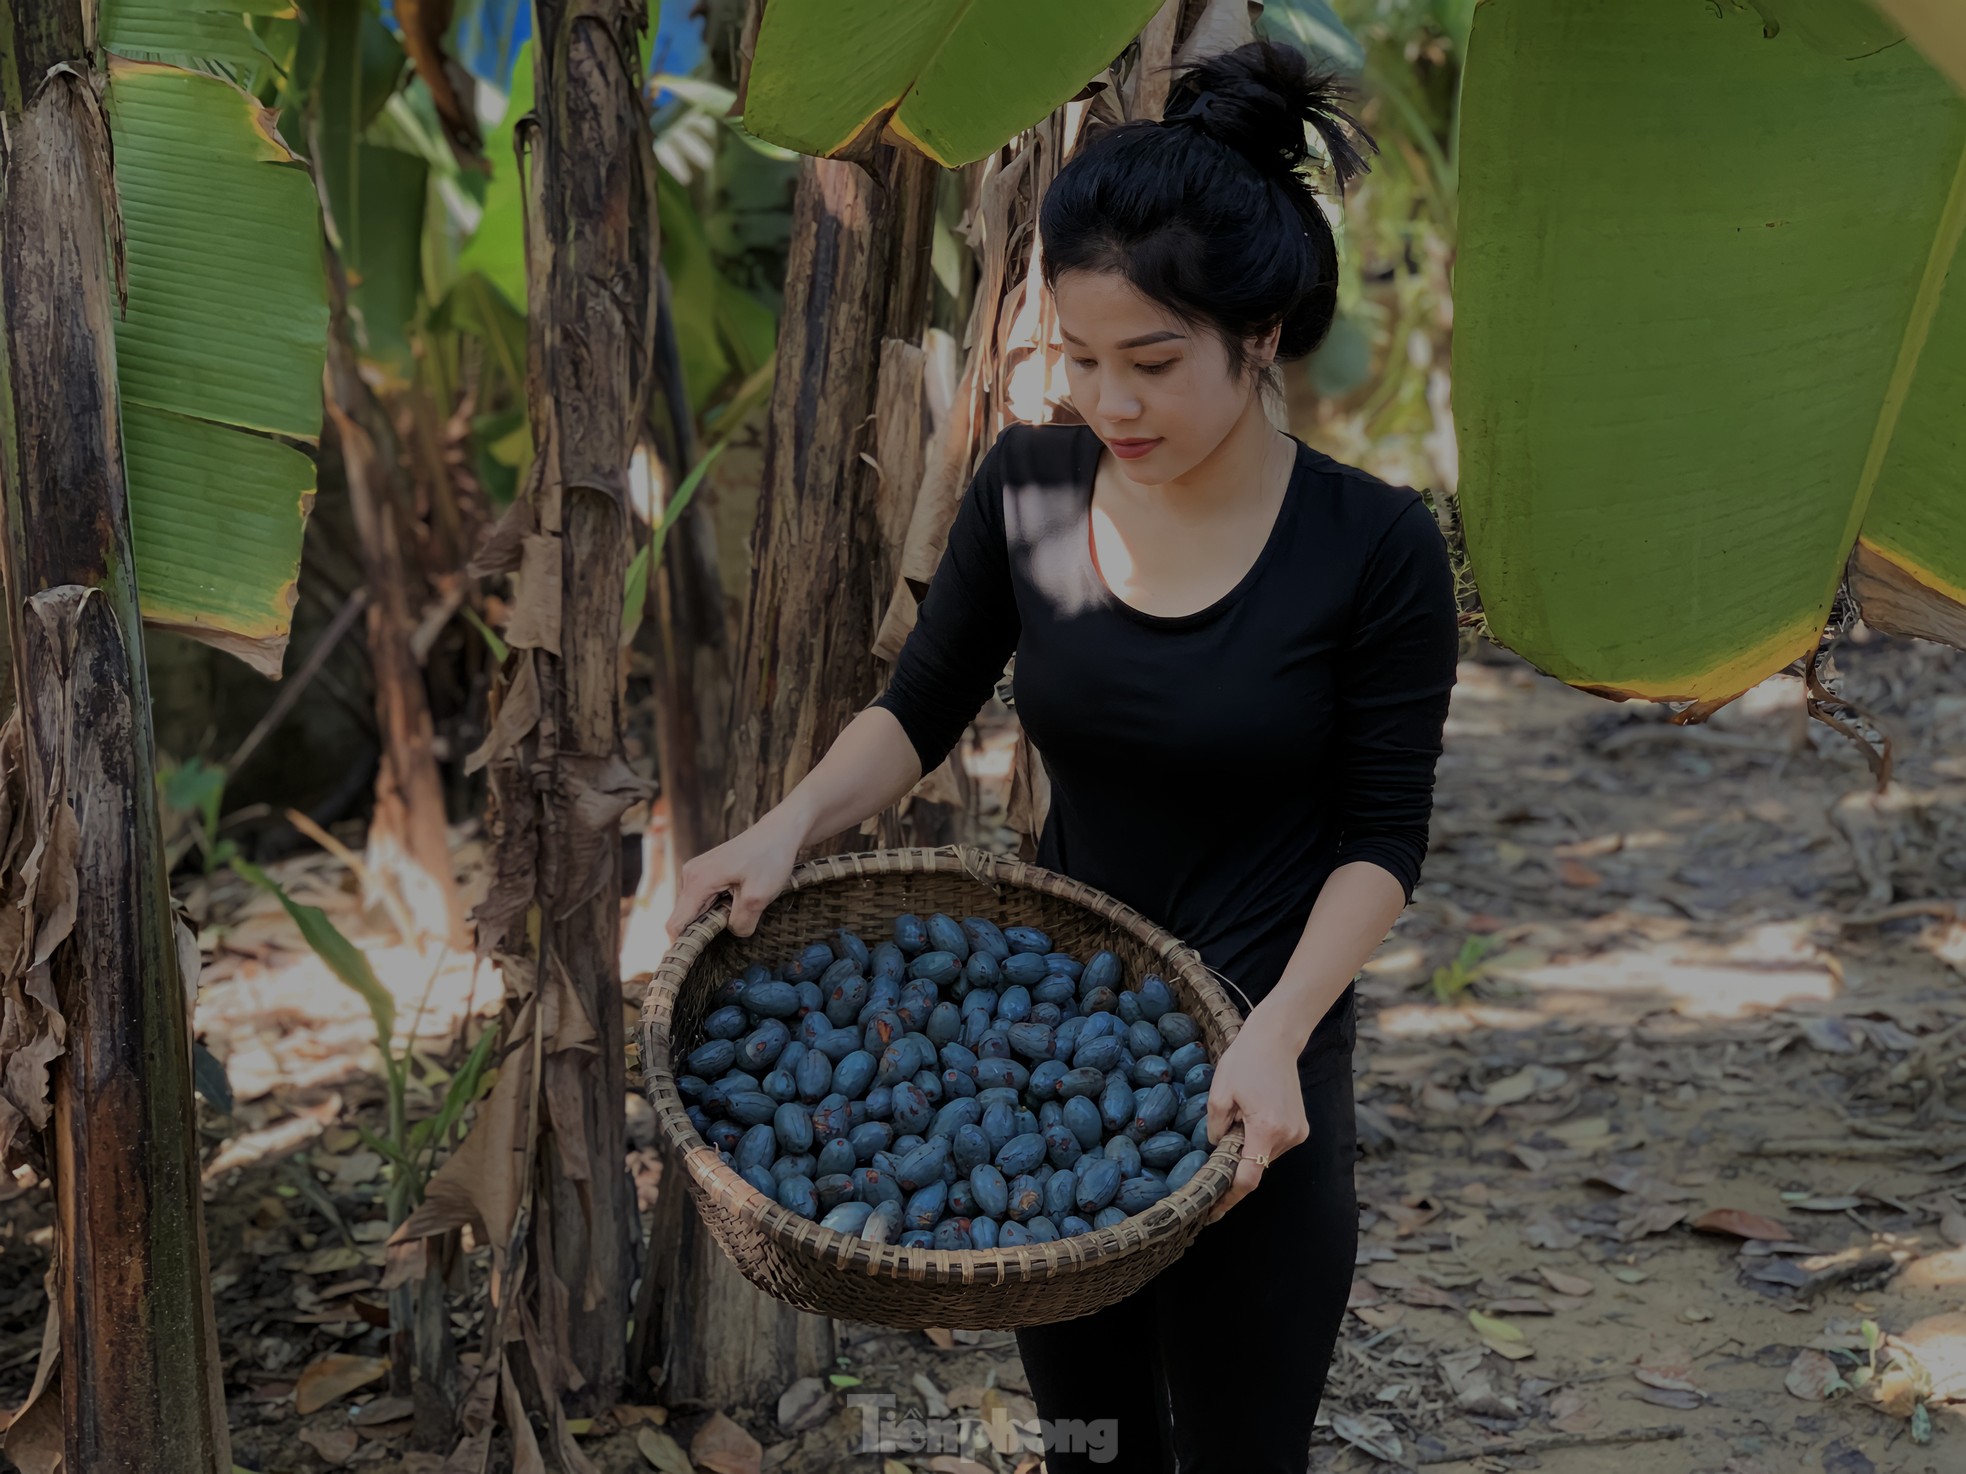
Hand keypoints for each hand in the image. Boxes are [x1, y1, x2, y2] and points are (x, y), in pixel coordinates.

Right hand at [665, 809, 804, 941]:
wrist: (780, 831)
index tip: (698, 962)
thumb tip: (735, 932)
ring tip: (741, 912)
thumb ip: (741, 922)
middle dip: (704, 931)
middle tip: (732, 932)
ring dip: (714, 918)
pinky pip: (705, 899)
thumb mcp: (759, 896)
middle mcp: (690, 875)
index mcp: (697, 881)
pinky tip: (739, 903)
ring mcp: (697, 871)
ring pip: (696, 909)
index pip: (676, 924)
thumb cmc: (770, 858)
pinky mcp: (707, 871)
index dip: (683, 946)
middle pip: (685, 917)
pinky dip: (718, 907)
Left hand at [1202, 1024, 1306, 1224]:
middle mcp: (1288, 1136)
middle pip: (1256, 1167)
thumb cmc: (1245, 1061)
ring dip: (1247, 1149)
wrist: (1276, 1040)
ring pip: (1265, 1157)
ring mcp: (1298, 1133)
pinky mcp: (1301, 1128)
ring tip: (1238, 1118)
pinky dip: (1259, 1141)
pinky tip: (1250, 1118)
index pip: (1248, 1179)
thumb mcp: (1219, 1093)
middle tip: (1215, 1150)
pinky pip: (1274, 1146)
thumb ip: (1215, 1128)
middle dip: (1234, 1164)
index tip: (1212, 1211)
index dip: (1229, 1198)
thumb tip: (1216, 1150)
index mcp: (1267, 1130)